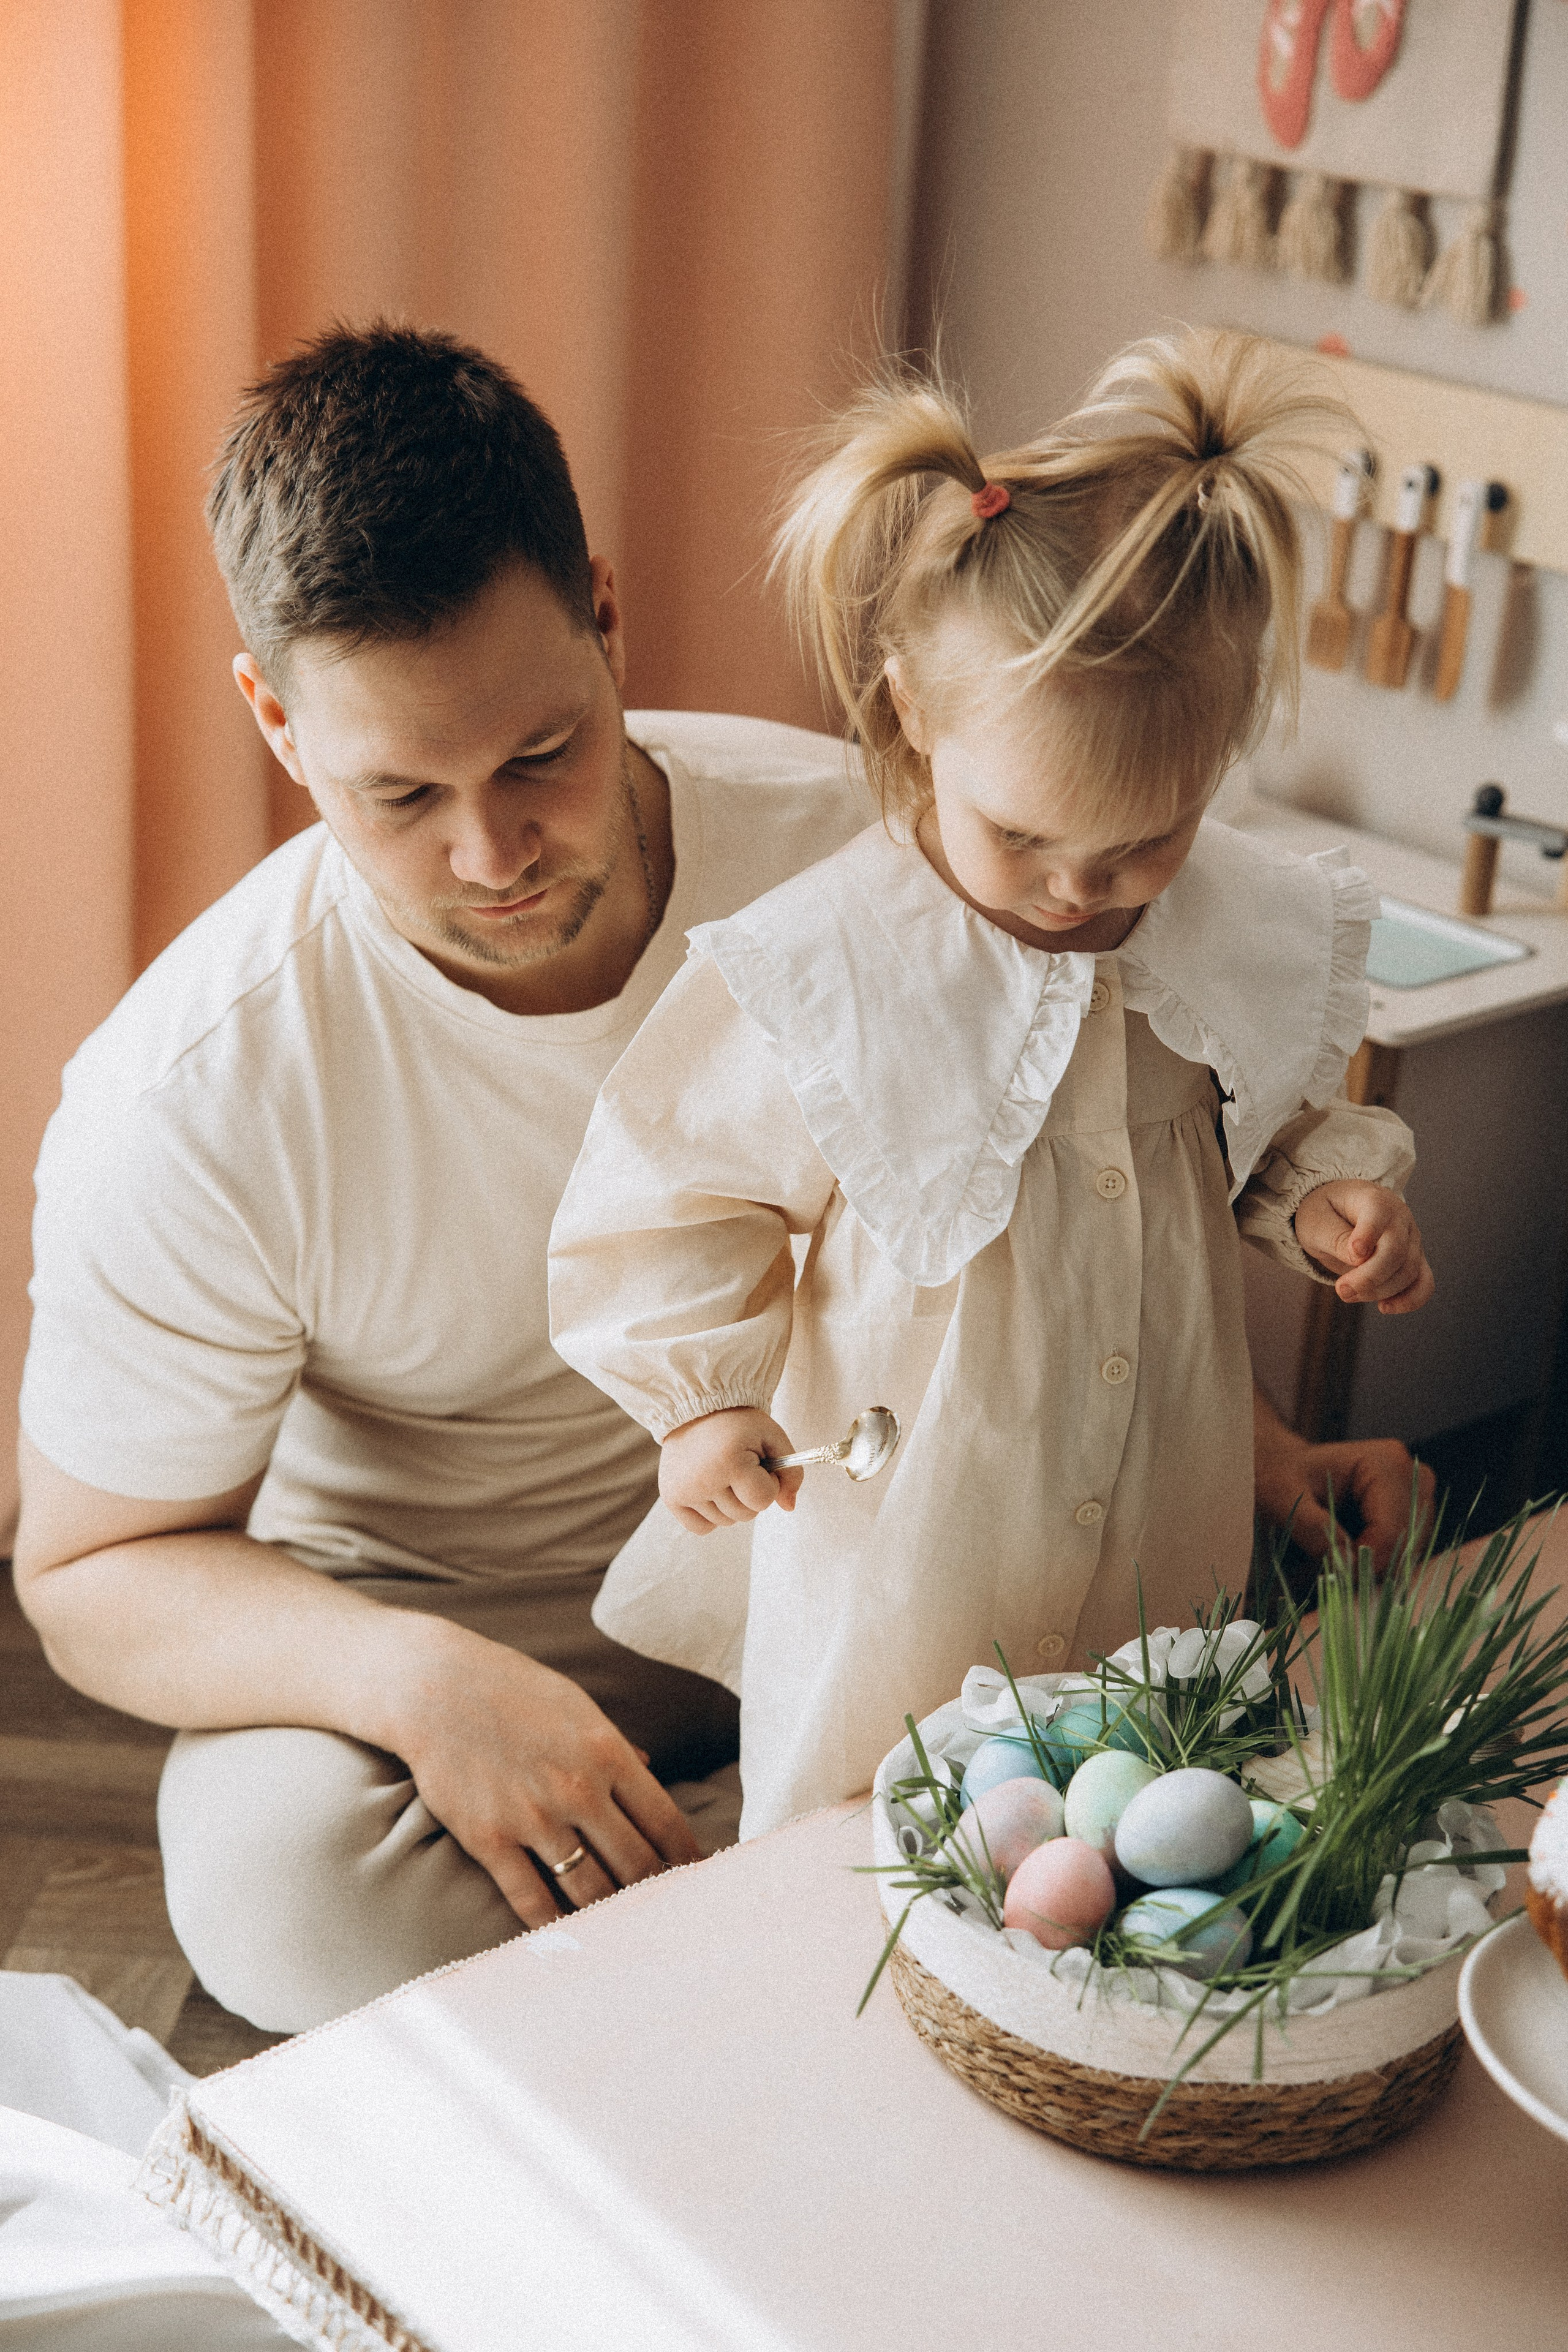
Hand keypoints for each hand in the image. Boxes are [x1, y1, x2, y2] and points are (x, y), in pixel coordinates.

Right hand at [398, 1621, 702, 1927]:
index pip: (665, 1822)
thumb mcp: (576, 1706)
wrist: (434, 1688)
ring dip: (609, 1914)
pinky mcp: (489, 1839)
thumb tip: (650, 1770)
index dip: (687, 1859)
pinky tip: (566, 1933)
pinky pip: (530, 1899)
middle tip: (663, 1912)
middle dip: (655, 1893)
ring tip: (621, 1928)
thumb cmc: (512, 1691)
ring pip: (590, 1890)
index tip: (697, 1878)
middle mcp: (577, 1789)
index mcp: (607, 1752)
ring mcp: (533, 1818)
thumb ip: (615, 1745)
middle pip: (635, 1865)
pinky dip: (552, 1924)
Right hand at [658, 1406, 802, 1534]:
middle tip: (741, 1466)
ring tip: (723, 1473)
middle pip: (745, 1514)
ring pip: (726, 1522)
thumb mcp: (772, 1437)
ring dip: (731, 1503)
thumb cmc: (739, 1424)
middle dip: (750, 1494)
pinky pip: (702, 1528)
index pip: (763, 1500)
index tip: (759, 1463)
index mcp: (730, 1461)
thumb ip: (791, 1472)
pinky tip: (710, 1489)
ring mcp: (684, 1491)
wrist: (696, 1409)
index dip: (769, 1483)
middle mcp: (703, 1480)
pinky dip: (711, 1516)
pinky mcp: (670, 1498)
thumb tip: (789, 1507)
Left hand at [1252, 1388, 1434, 1573]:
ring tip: (1339, 1563)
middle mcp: (1411, 1476)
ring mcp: (1416, 1495)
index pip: (1391, 1528)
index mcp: (1384, 1463)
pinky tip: (1351, 1557)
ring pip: (1410, 1551)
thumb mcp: (1284, 1500)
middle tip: (1336, 1575)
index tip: (1338, 1576)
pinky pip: (1406, 1551)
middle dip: (1374, 1565)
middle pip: (1407, 1542)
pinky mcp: (1410, 1513)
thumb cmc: (1279, 1477)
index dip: (1369, 1560)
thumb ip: (1314, 1530)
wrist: (1282, 1469)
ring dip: (1378, 1566)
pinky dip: (1380, 1562)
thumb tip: (1347, 1566)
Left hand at [1293, 1180, 1433, 1313]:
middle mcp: (1399, 1218)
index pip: (1379, 1214)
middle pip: (1396, 1252)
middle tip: (1341, 1289)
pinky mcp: (1414, 1260)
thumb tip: (1359, 1259)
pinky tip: (1384, 1307)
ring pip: (1408, 1272)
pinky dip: (1409, 1300)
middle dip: (1368, 1277)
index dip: (1369, 1235)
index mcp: (1374, 1200)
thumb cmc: (1325, 1214)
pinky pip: (1424, 1284)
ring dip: (1378, 1291)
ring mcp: (1411, 1239)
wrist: (1337, 1214)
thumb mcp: (1317, 1221)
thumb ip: (1336, 1238)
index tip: (1354, 1253)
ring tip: (1347, 1293)